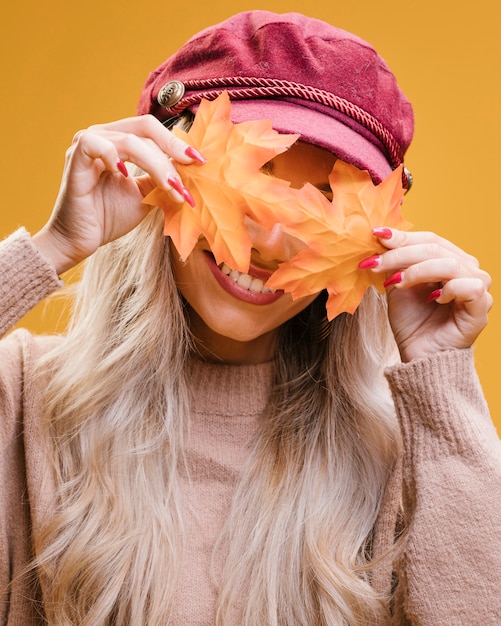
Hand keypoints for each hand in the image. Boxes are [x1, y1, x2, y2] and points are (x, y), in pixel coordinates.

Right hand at [33, 115, 204, 273]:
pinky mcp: (75, 157)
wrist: (80, 240)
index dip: (178, 143)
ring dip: (156, 165)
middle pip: (145, 127)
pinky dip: (115, 157)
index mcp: (119, 140)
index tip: (201, 162)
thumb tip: (191, 170)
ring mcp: (87, 143)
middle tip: (191, 168)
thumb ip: (162, 178)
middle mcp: (104, 135)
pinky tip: (127, 176)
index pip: (154, 130)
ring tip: (171, 188)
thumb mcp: (146, 195)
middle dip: (172, 149)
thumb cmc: (109, 217)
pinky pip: (97, 144)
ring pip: (131, 141)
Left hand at [360, 228, 492, 361]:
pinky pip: (469, 287)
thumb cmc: (412, 323)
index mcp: (450, 260)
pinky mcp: (481, 308)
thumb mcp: (397, 285)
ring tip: (397, 283)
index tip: (376, 236)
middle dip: (401, 253)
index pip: (430, 239)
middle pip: (436, 248)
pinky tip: (433, 299)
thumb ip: (395, 263)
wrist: (419, 356)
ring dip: (417, 270)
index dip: (403, 237)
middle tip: (376, 263)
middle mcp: (468, 270)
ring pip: (450, 264)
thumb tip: (381, 237)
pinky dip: (447, 289)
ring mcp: (477, 288)